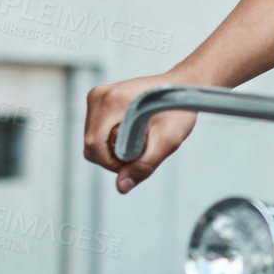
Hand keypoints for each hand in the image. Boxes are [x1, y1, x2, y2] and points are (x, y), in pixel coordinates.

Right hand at [83, 72, 199, 193]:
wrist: (182, 87)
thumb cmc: (178, 109)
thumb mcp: (168, 140)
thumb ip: (144, 165)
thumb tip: (121, 187)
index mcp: (111, 101)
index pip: (94, 145)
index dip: (113, 162)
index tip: (137, 160)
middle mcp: (99, 95)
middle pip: (91, 144)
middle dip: (113, 157)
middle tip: (142, 149)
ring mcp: (97, 95)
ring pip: (92, 140)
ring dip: (113, 149)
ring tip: (140, 138)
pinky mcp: (99, 99)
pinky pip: (96, 131)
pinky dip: (111, 140)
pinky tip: (133, 132)